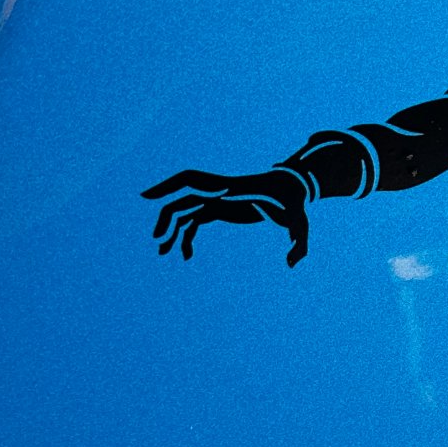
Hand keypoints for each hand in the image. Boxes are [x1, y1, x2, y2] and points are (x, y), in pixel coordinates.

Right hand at [144, 167, 311, 264]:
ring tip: (163, 252)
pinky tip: (185, 256)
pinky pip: (194, 221)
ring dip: (172, 231)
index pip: (191, 183)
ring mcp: (217, 200)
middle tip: (154, 236)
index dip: (167, 187)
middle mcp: (218, 193)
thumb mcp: (300, 220)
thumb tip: (291, 263)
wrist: (294, 189)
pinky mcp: (220, 209)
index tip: (147, 197)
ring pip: (184, 213)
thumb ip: (298, 241)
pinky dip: (186, 236)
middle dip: (163, 213)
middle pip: (181, 197)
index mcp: (229, 191)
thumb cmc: (295, 203)